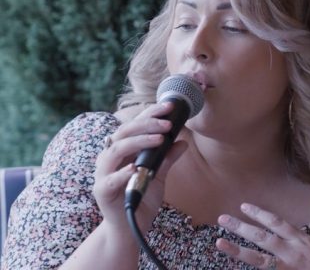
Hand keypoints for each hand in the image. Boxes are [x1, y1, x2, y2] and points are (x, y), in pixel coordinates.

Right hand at [93, 102, 186, 233]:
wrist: (130, 228)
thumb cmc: (141, 197)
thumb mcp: (159, 175)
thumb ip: (167, 158)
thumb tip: (183, 141)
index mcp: (122, 149)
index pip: (135, 124)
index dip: (151, 113)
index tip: (169, 106)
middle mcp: (110, 156)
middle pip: (125, 132)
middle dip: (147, 124)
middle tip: (167, 123)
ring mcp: (103, 173)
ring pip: (116, 149)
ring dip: (139, 141)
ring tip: (159, 139)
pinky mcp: (102, 191)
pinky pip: (111, 178)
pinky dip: (123, 172)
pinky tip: (136, 168)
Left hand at [216, 197, 309, 269]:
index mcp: (302, 241)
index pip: (275, 222)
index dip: (259, 213)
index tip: (243, 206)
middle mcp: (291, 254)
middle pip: (261, 238)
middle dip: (240, 227)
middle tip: (222, 219)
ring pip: (258, 260)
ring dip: (237, 251)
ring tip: (219, 242)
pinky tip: (235, 269)